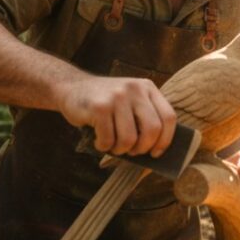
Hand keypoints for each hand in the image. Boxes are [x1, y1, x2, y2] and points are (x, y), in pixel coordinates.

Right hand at [58, 75, 176, 157]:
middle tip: (132, 152)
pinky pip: (108, 140)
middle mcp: (135, 89)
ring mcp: (117, 96)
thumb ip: (144, 117)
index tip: (156, 153)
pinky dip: (103, 147)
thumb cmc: (105, 103)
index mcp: (147, 87)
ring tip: (112, 145)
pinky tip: (98, 140)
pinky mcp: (99, 107)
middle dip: (142, 148)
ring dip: (120, 150)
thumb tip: (156, 151)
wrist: (71, 87)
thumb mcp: (129, 101)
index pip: (169, 117)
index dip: (165, 140)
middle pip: (152, 129)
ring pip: (129, 139)